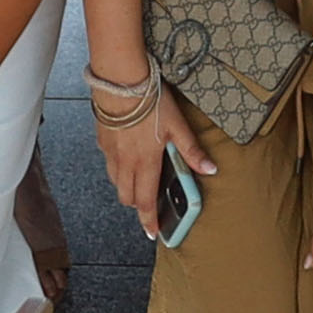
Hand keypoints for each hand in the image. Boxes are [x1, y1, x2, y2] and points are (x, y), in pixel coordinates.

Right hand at [91, 78, 214, 228]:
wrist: (120, 79)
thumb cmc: (150, 99)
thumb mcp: (177, 125)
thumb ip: (191, 150)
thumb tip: (210, 169)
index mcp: (145, 162)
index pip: (145, 201)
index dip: (148, 220)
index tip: (151, 232)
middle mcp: (125, 162)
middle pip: (127, 196)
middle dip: (137, 204)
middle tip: (148, 204)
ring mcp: (110, 152)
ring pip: (116, 181)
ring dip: (126, 186)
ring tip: (139, 179)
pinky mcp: (102, 139)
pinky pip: (108, 161)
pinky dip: (117, 166)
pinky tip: (127, 153)